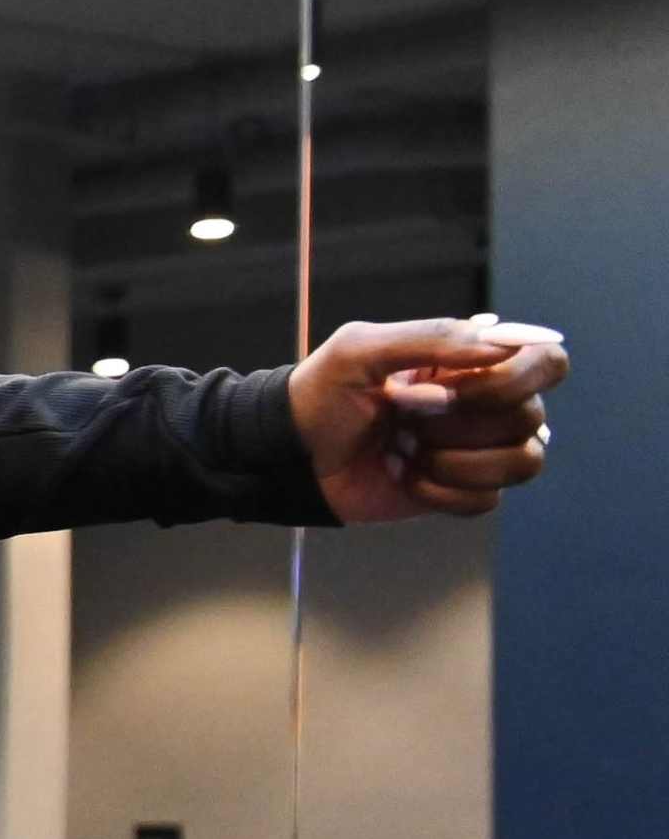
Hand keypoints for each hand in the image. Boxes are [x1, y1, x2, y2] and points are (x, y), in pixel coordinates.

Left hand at [285, 314, 565, 524]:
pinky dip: (439, 492)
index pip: (547, 363)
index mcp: (475, 361)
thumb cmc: (321, 395)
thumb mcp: (361, 349)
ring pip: (521, 462)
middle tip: (404, 417)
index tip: (453, 388)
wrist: (291, 457)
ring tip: (404, 450)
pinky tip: (402, 477)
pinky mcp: (461, 491)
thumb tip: (502, 347)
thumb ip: (433, 337)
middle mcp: (489, 405)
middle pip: (531, 418)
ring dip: (454, 460)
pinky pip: (485, 500)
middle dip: (458, 423)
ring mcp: (478, 450)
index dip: (512, 381)